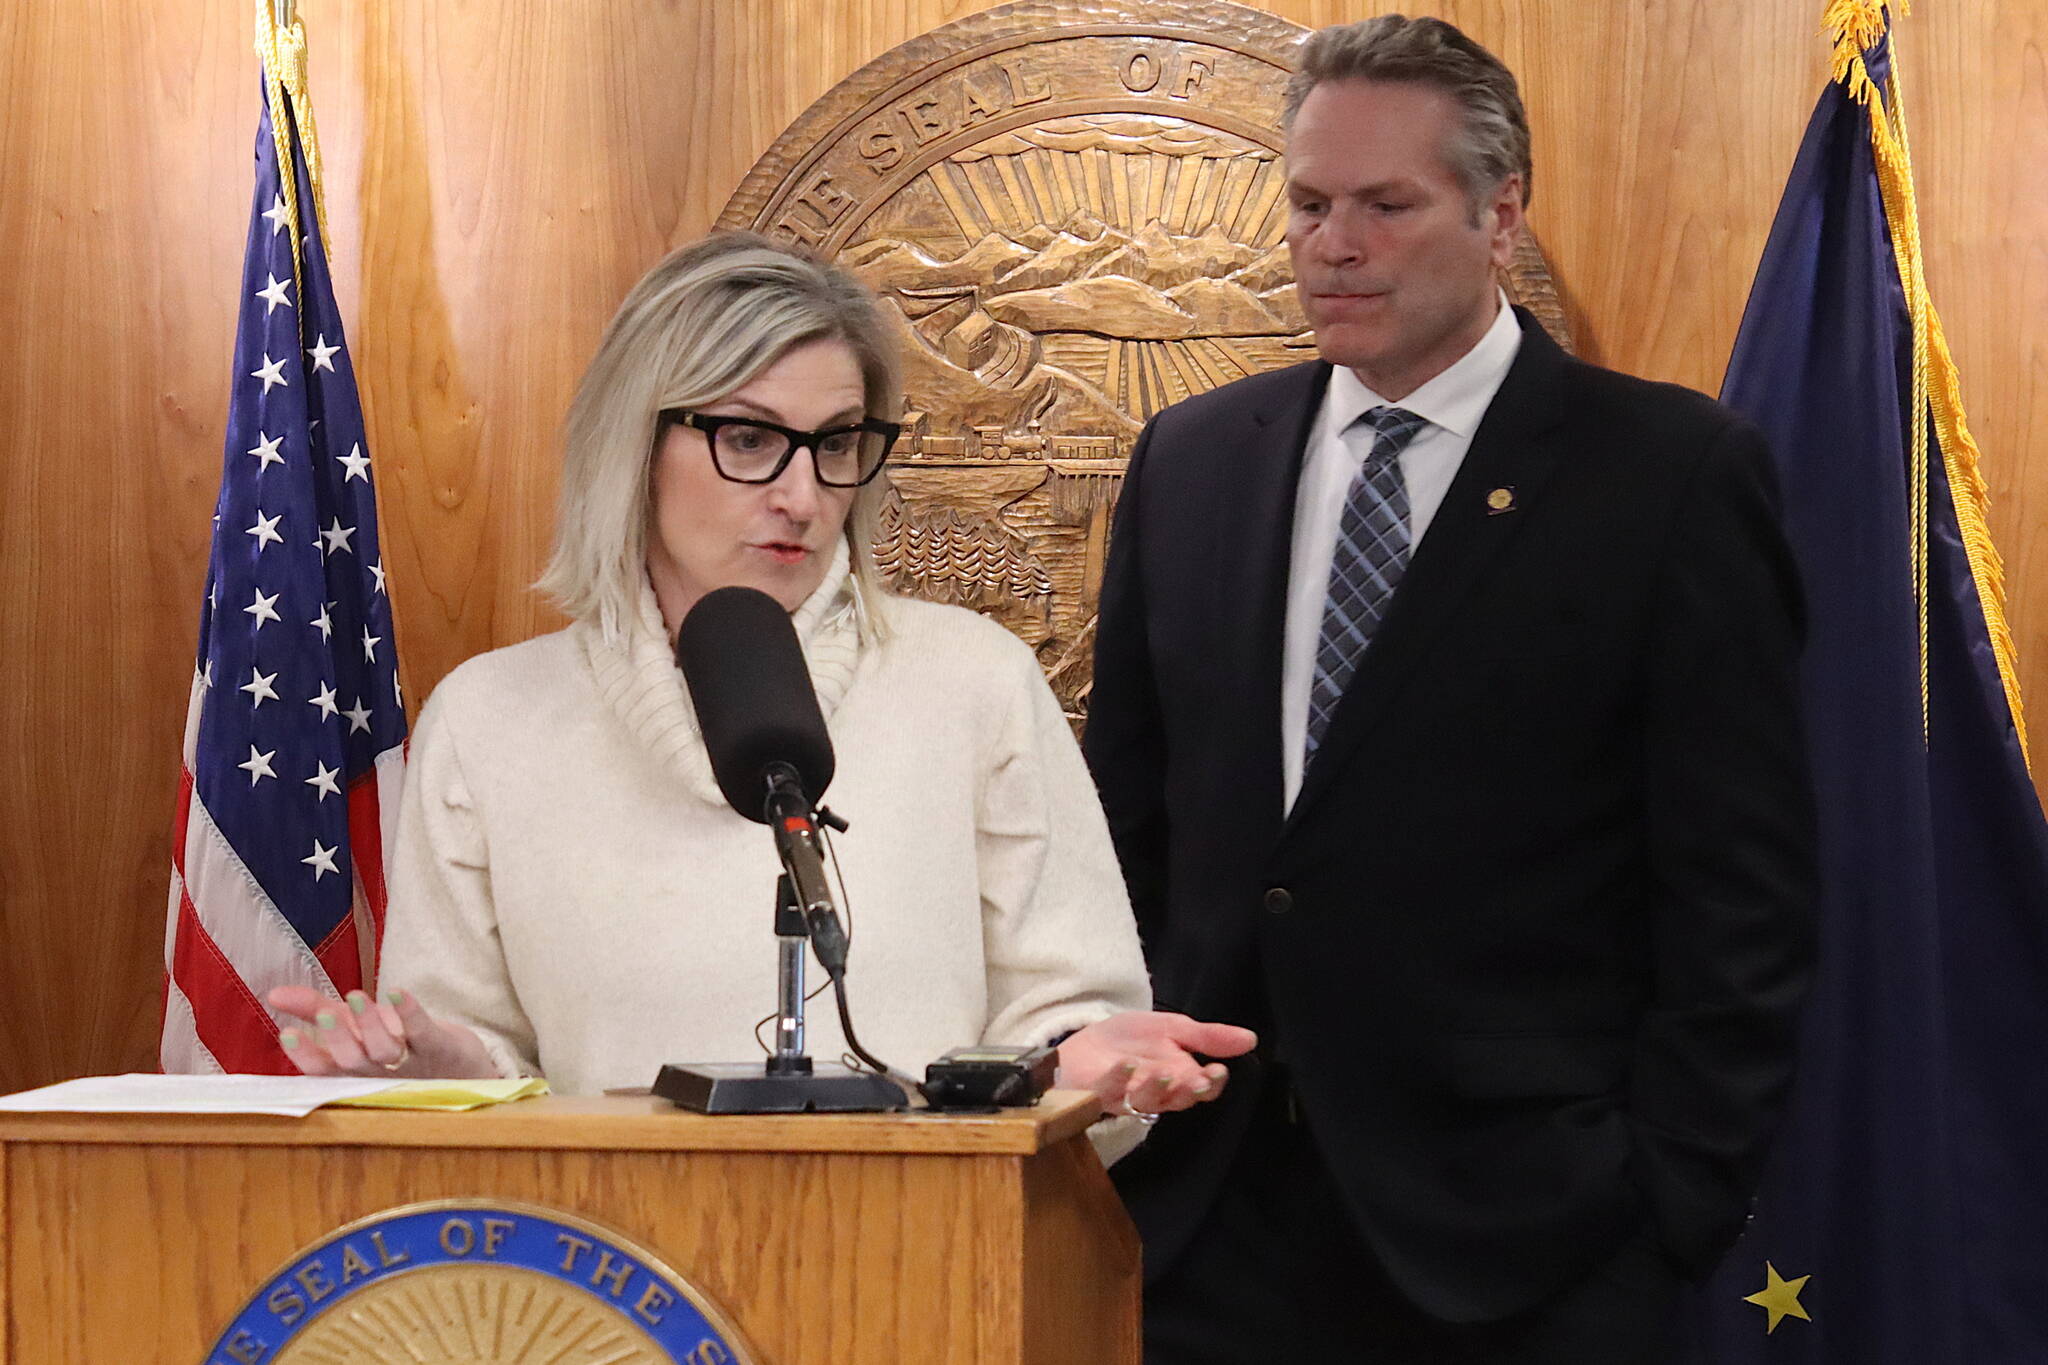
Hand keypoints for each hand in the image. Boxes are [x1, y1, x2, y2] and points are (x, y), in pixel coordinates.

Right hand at [267, 985, 498, 1079]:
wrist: (459, 1067)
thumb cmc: (395, 1044)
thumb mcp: (352, 1026)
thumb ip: (314, 1010)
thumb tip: (273, 993)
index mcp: (353, 1071)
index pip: (323, 1070)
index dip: (305, 1055)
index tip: (286, 1033)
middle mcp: (379, 1074)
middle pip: (353, 1062)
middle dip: (338, 1039)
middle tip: (326, 1016)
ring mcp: (411, 1063)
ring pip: (385, 1050)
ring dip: (369, 1024)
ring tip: (356, 997)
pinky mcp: (440, 1047)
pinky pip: (423, 1032)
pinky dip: (410, 1012)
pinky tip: (396, 992)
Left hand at [1056, 1011, 1257, 1117]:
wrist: (1084, 1044)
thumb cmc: (1130, 1040)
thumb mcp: (1171, 1028)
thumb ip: (1208, 1036)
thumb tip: (1251, 1038)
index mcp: (1178, 1077)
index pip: (1202, 1088)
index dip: (1211, 1083)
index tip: (1218, 1070)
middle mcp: (1155, 1092)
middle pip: (1177, 1099)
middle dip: (1188, 1090)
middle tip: (1197, 1080)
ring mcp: (1126, 1096)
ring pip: (1146, 1101)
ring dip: (1156, 1087)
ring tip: (1163, 1072)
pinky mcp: (1097, 1092)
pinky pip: (1109, 1091)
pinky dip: (1119, 1079)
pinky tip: (1127, 1064)